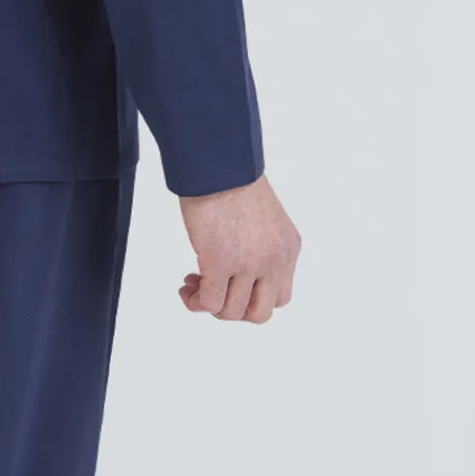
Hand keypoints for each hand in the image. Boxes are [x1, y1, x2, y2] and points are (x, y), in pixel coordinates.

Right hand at [177, 173, 300, 322]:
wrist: (218, 162)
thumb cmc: (232, 177)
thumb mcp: (262, 216)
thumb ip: (260, 243)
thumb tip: (236, 259)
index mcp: (288, 248)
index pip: (279, 295)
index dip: (252, 295)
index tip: (231, 280)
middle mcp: (274, 261)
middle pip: (260, 313)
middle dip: (234, 308)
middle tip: (214, 289)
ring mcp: (248, 265)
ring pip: (232, 313)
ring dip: (210, 305)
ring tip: (193, 285)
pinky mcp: (219, 263)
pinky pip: (210, 302)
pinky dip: (195, 302)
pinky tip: (186, 288)